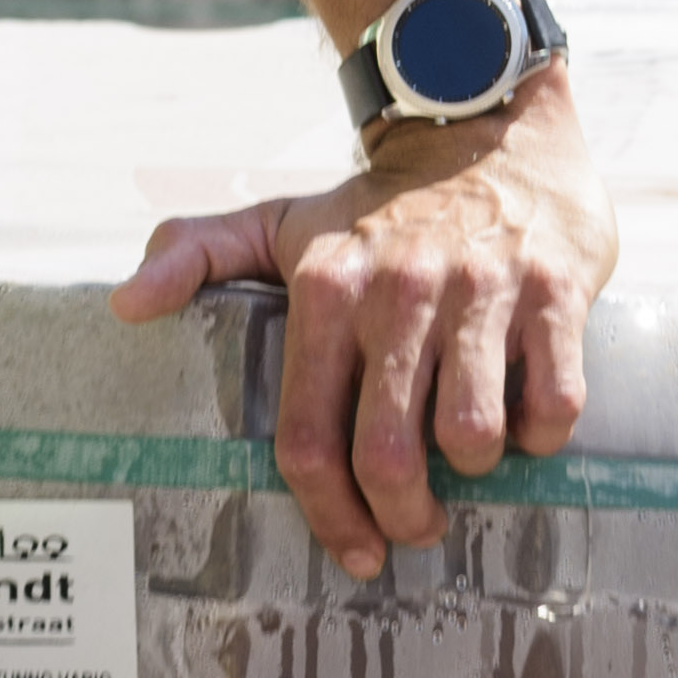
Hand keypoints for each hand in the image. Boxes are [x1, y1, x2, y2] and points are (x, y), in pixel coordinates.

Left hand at [113, 74, 612, 579]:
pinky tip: (525, 419)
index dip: (328, 513)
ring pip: (472, 436)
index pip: (310, 435)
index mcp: (327, 285)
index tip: (353, 552)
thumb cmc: (378, 207)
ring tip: (469, 459)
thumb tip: (124, 306)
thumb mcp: (283, 222)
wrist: (488, 124)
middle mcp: (400, 288)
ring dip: (473, 471)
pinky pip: (553, 404)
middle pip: (388, 453)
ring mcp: (480, 289)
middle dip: (401, 515)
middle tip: (415, 526)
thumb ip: (197, 256)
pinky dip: (542, 437)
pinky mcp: (553, 289)